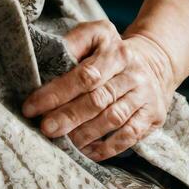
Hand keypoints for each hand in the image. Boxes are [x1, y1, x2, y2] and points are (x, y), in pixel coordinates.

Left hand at [22, 21, 176, 161]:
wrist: (156, 60)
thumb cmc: (112, 51)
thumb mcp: (96, 36)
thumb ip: (74, 42)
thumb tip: (49, 57)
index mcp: (116, 52)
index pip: (85, 75)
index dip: (58, 92)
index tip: (32, 106)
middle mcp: (133, 73)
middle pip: (98, 99)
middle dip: (69, 115)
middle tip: (46, 128)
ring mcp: (145, 95)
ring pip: (114, 118)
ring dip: (86, 133)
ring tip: (64, 142)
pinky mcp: (153, 115)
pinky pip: (130, 135)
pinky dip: (108, 147)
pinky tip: (88, 152)